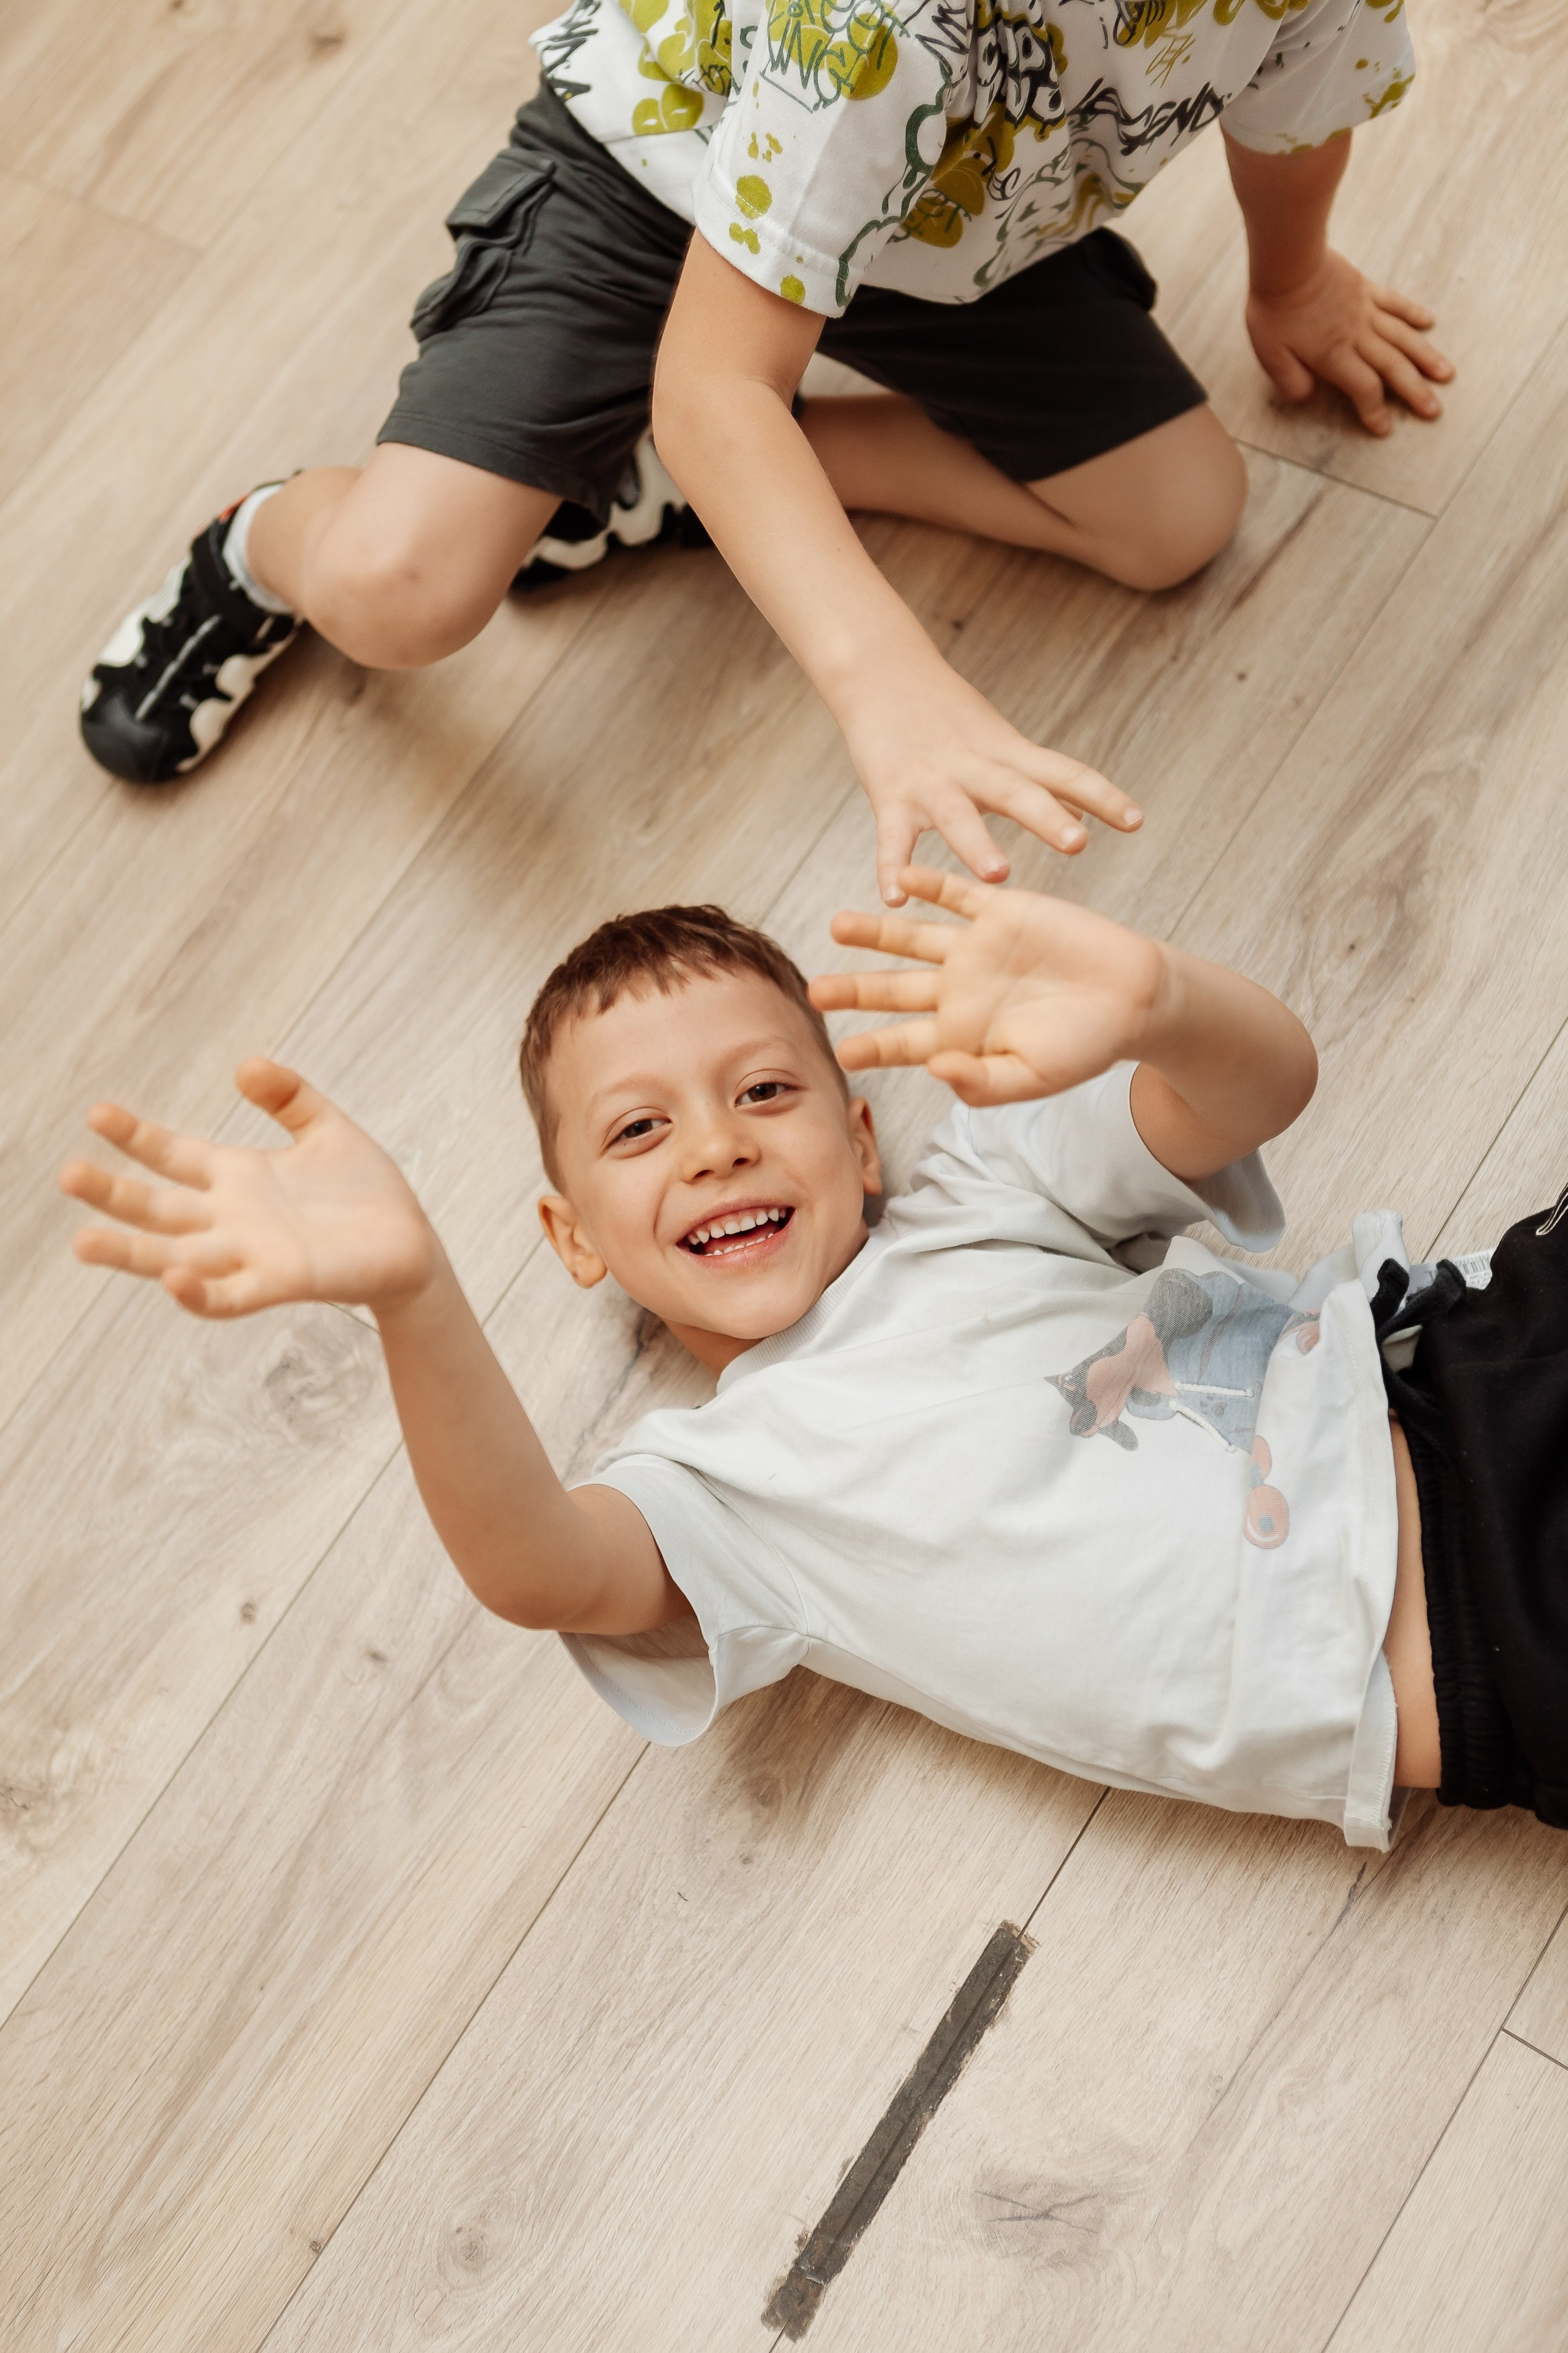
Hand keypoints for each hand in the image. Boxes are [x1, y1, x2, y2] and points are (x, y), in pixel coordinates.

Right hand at [59, 1059, 440, 1318]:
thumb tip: (245, 1066)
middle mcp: (231, 1218)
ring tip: (83, 1241)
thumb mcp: (326, 1127)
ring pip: (174, 1258)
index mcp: (237, 1176)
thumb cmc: (366, 1191)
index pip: (172, 1155)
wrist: (411, 1244)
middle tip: (67, 1174)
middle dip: (111, 1194)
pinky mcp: (281, 1283)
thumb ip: (288, 1095)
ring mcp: (251, 1254)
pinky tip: (173, 1280)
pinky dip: (199, 1294)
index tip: (98, 1113)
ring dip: (131, 1253)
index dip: (136, 1137)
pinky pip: (228, 1296)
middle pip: (157, 1208)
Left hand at [809, 865, 1169, 1104]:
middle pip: (894, 989)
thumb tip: (934, 1072)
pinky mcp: (1000, 911)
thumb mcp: (1033, 1076)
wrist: (1134, 996)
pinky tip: (900, 876)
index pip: (904, 1043)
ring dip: (876, 931)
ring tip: (837, 925)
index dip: (874, 1047)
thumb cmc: (1085, 1047)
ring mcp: (975, 948)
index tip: (844, 1052)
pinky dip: (930, 884)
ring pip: (911, 936)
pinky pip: (956, 893)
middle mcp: (958, 990)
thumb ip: (982, 1081)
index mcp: (961, 1035)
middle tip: (816, 990)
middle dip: (856, 990)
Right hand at [840, 660, 1141, 907]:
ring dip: (978, 845)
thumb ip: (1042, 781)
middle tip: (1078, 843)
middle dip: (1048, 818)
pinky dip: (892, 868)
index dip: (1102, 795)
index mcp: (1008, 755)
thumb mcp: (1002, 743)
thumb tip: (1087, 809)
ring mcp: (932, 783)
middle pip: (1018, 792)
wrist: (881, 671)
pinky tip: (896, 899)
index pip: (1064, 773)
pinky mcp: (891, 796)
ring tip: (999, 875)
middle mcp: (975, 768)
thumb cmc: (946, 714)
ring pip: (957, 815)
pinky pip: (892, 839)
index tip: (1136, 821)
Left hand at [1245, 249, 1451, 437]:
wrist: (1287, 263)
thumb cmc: (1274, 311)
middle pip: (1393, 367)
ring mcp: (1365, 311)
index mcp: (1334, 356)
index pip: (1364, 388)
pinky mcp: (1366, 289)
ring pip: (1402, 337)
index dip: (1375, 411)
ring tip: (1445, 374)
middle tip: (1434, 410)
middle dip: (1415, 391)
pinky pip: (1395, 303)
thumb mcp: (1271, 356)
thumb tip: (1309, 398)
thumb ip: (1291, 382)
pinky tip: (1429, 322)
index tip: (1385, 428)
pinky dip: (1413, 313)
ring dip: (1425, 357)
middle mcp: (1357, 336)